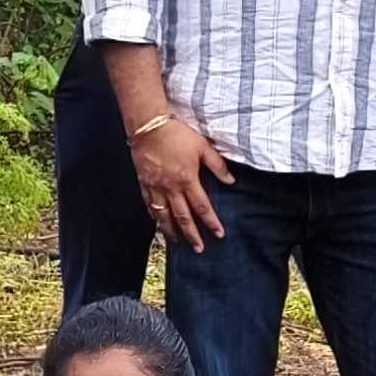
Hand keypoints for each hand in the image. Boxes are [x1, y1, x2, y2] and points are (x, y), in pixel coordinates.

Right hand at [133, 114, 233, 250]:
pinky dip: (154, 216)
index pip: (202, 206)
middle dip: (192, 234)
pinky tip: (158, 222)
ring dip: (171, 231)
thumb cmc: (176, 134)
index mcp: (187, 180)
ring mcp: (156, 187)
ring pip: (164, 215)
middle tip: (199, 248)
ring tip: (177, 242)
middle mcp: (171, 188)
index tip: (219, 234)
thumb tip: (231, 181)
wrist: (148, 127)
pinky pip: (150, 204)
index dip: (211, 222)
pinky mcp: (144, 183)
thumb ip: (217, 165)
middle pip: (182, 217)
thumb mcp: (202, 146)